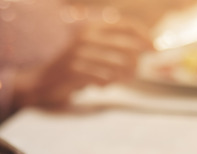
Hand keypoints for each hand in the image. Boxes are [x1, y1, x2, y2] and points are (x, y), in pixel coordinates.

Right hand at [13, 21, 150, 108]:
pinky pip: (103, 79)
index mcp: (91, 28)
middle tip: (134, 73)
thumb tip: (143, 49)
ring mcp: (79, 54)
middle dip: (135, 62)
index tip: (154, 48)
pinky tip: (100, 86)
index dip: (144, 36)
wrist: (41, 82)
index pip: (125, 25)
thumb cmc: (70, 67)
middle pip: (127, 47)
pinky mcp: (75, 72)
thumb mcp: (90, 50)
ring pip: (118, 66)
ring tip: (116, 81)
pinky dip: (106, 84)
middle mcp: (86, 37)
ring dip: (122, 77)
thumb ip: (113, 46)